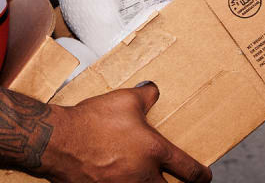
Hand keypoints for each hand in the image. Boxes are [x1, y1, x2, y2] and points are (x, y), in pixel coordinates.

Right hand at [38, 82, 210, 182]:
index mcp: (154, 152)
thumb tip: (154, 90)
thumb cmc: (92, 121)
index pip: (189, 170)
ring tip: (146, 178)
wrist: (59, 141)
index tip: (204, 177)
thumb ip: (145, 96)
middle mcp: (143, 176)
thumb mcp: (124, 100)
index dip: (201, 176)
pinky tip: (117, 178)